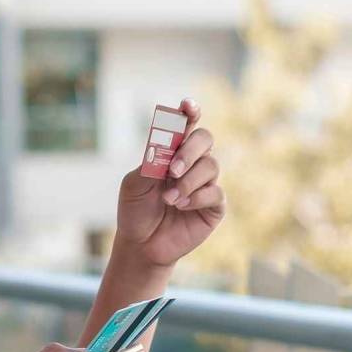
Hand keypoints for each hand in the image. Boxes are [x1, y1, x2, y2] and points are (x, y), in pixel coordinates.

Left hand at [115, 98, 224, 268]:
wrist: (141, 244)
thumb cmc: (136, 210)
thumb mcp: (136, 184)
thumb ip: (152, 161)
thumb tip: (166, 137)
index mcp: (171, 151)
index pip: (185, 124)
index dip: (189, 112)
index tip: (187, 107)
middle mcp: (192, 162)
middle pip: (205, 138)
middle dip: (190, 150)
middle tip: (172, 169)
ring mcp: (205, 183)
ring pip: (211, 166)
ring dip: (188, 181)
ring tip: (169, 199)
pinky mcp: (214, 205)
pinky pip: (215, 192)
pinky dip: (196, 198)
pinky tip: (180, 206)